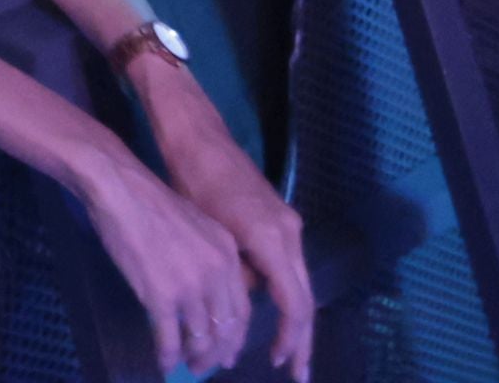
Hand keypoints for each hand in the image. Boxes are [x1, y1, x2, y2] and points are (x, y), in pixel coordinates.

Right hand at [74, 158, 252, 380]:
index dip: (235, 338)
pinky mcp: (161, 296)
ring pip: (200, 337)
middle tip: (204, 367)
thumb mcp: (197, 226)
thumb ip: (210, 259)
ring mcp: (190, 286)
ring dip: (193, 357)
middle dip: (216, 354)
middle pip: (226, 329)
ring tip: (183, 364)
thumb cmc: (151, 203)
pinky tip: (163, 362)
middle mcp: (217, 273)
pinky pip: (170, 338)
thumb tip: (205, 294)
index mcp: (228, 254)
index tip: (228, 353)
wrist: (121, 189)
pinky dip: (168, 356)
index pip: (242, 310)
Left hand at [159, 117, 315, 382]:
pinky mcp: (279, 219)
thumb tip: (240, 307)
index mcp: (273, 239)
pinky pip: (288, 266)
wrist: (198, 139)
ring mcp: (287, 223)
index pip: (294, 303)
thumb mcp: (209, 237)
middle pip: (305, 298)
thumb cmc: (193, 183)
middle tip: (297, 374)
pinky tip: (271, 312)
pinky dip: (283, 293)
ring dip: (293, 319)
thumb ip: (232, 275)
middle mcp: (289, 232)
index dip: (289, 337)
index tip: (279, 363)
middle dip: (302, 338)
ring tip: (284, 351)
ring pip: (298, 283)